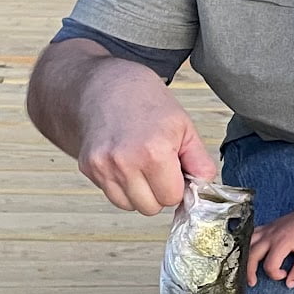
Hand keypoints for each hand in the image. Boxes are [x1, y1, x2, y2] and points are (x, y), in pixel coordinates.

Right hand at [74, 61, 215, 215]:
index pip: (172, 198)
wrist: (104, 85)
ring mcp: (103, 167)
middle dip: (159, 191)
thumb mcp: (184, 125)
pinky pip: (113, 196)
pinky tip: (124, 162)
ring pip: (130, 206)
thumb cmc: (146, 101)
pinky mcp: (88, 168)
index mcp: (154, 151)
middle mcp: (125, 162)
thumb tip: (205, 189)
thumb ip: (200, 162)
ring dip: (140, 192)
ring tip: (140, 163)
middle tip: (158, 165)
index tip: (174, 167)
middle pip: (151, 208)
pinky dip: (122, 186)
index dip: (177, 185)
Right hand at [248, 203, 293, 285]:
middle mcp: (270, 236)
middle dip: (250, 271)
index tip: (285, 274)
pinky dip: (246, 245)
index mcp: (282, 243)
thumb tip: (290, 284)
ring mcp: (266, 230)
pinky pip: (250, 235)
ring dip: (245, 258)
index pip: (269, 265)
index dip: (275, 275)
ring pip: (247, 244)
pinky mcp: (266, 227)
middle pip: (252, 256)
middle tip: (252, 282)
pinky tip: (248, 252)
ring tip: (246, 269)